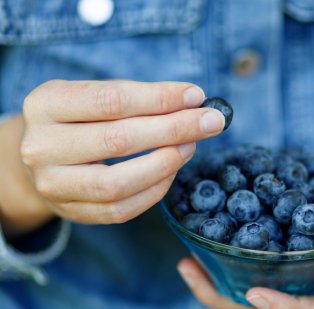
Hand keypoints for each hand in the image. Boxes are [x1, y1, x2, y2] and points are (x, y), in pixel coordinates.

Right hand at [2, 80, 223, 231]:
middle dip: (174, 129)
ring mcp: (52, 184)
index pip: (112, 100)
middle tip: (210, 122)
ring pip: (118, 182)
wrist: (43, 156)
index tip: (197, 96)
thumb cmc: (80, 119)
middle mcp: (41, 146)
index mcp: (46, 104)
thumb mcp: (96, 95)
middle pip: (118, 140)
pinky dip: (155, 190)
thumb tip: (194, 102)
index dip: (160, 98)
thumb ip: (140, 97)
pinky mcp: (70, 212)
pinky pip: (121, 209)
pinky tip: (172, 171)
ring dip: (165, 163)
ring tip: (190, 146)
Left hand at [177, 172, 313, 308]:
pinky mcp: (281, 258)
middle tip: (194, 273)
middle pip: (265, 308)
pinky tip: (199, 247)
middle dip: (227, 299)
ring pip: (249, 292)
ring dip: (215, 283)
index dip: (280, 308)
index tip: (253, 295)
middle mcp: (309, 287)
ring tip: (186, 263)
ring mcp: (292, 275)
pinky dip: (222, 262)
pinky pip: (248, 268)